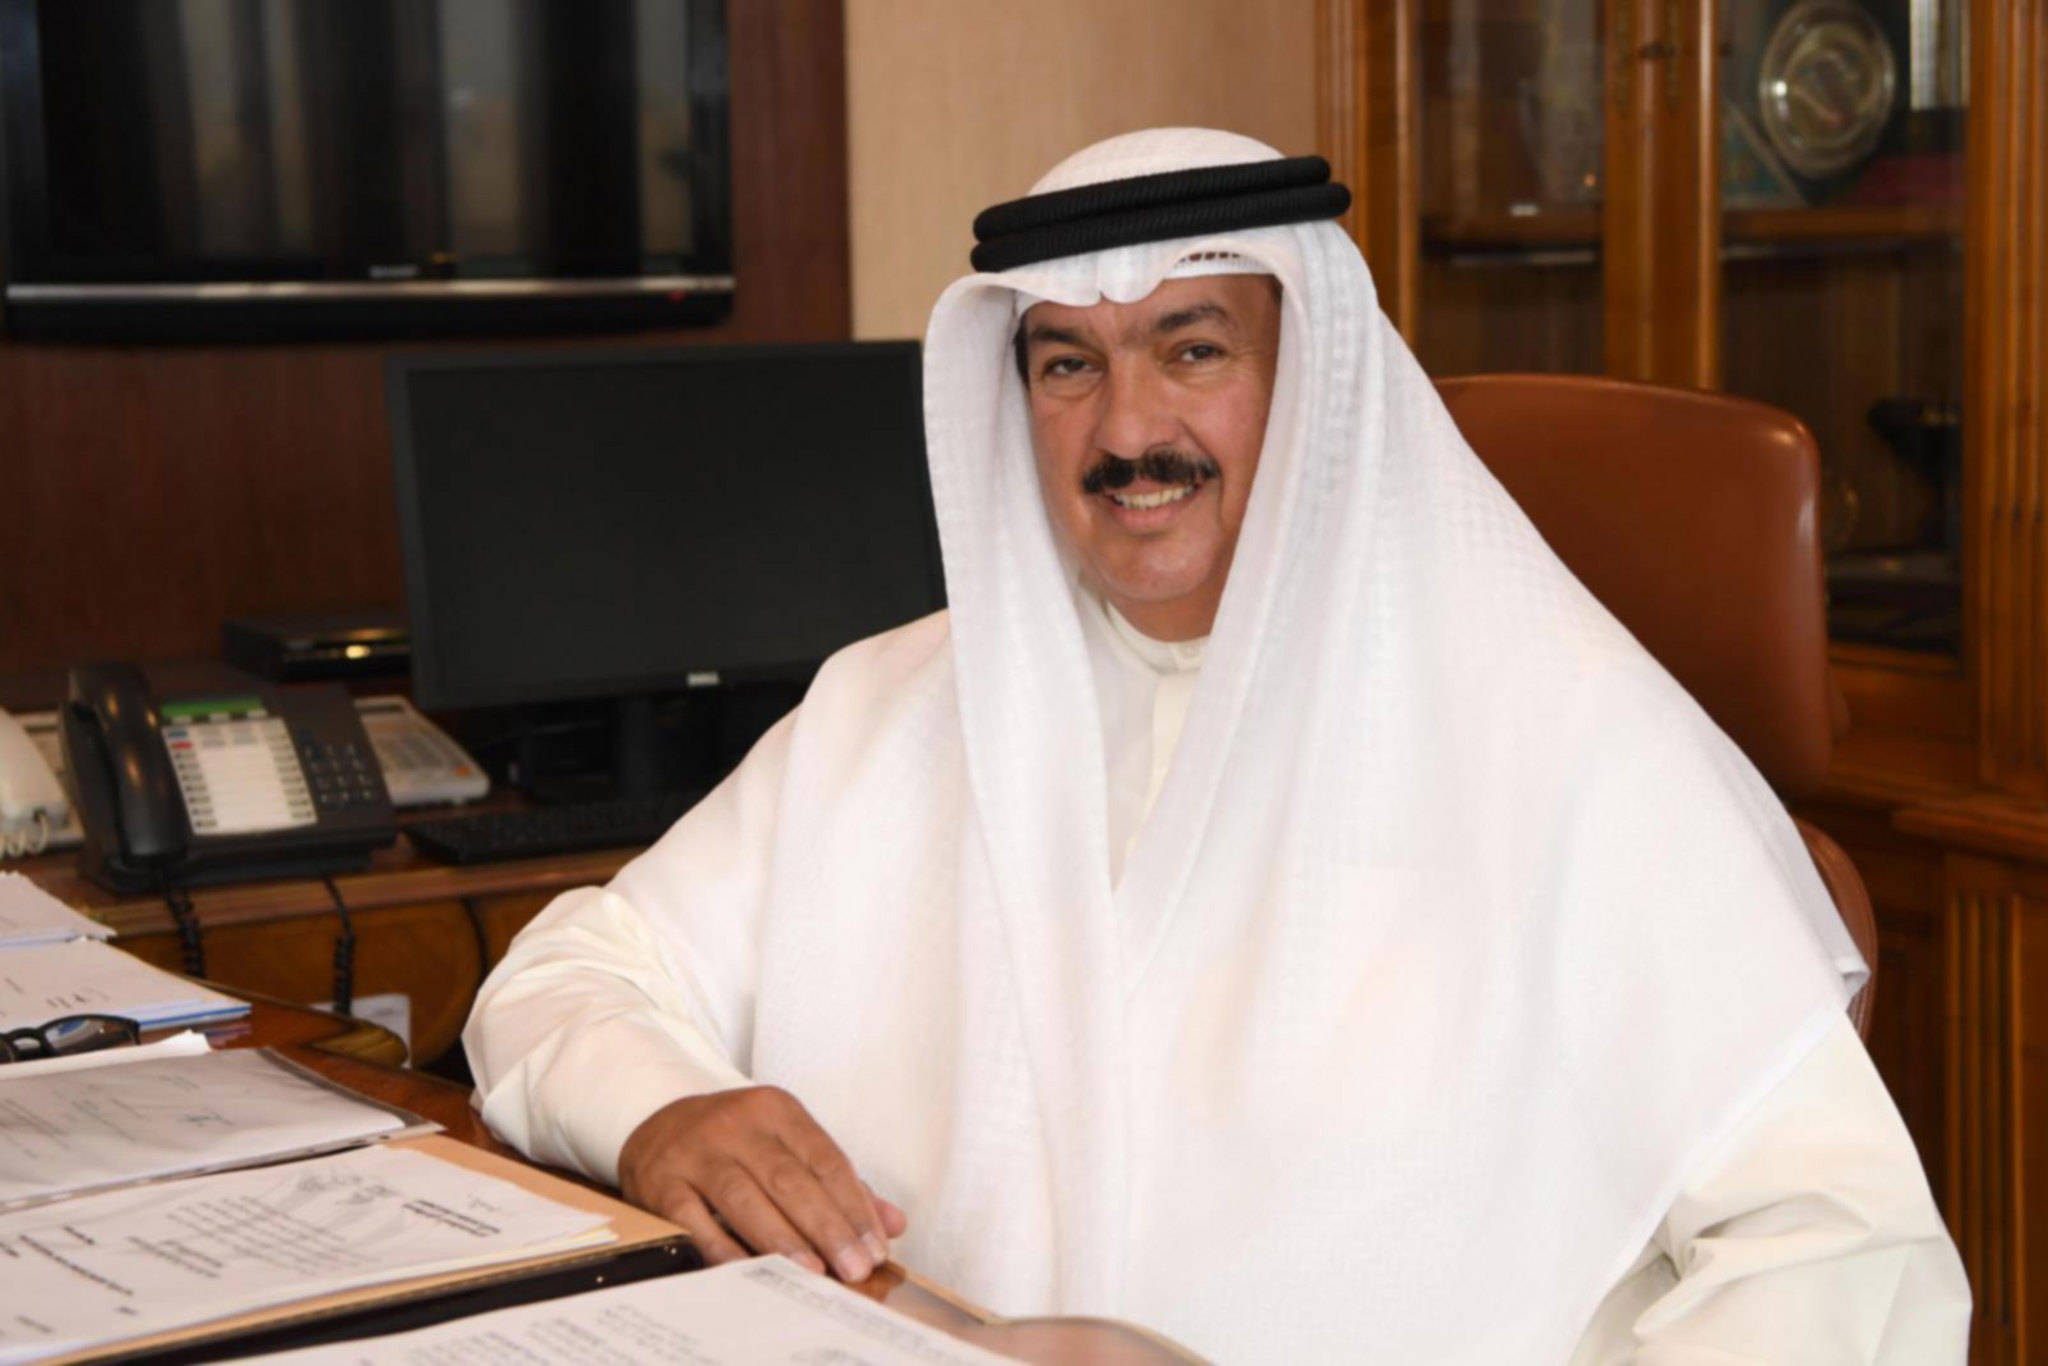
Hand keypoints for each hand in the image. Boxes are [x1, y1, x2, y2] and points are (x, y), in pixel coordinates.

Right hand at [619, 1087, 908, 1281]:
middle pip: (790, 1180)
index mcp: (776, 1109)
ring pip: (745, 1198)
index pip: (825, 1159)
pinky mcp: (662, 1181)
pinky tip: (750, 1270)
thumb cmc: (737, 1141)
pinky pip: (694, 1219)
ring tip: (814, 1272)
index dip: (854, 1205)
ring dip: (782, 1239)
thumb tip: (893, 1224)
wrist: (656, 1121)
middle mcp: (736, 1124)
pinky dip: (723, 1247)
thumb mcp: (786, 1144)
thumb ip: (839, 1183)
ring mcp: (696, 1152)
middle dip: (828, 1228)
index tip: (874, 1246)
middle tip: (854, 1267)